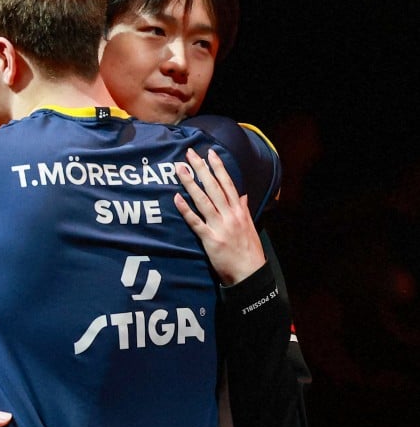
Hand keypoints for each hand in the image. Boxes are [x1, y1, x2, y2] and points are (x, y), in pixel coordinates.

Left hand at [174, 149, 265, 284]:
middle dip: (201, 169)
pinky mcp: (210, 239)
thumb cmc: (249, 250)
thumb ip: (244, 209)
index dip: (218, 167)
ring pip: (203, 200)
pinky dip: (186, 210)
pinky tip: (176, 198)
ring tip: (179, 169)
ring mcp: (220, 226)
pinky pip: (195, 222)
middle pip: (213, 187)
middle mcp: (230, 215)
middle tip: (190, 153)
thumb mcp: (250, 226)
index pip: (228, 184)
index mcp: (239, 211)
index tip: (210, 153)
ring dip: (190, 183)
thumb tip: (242, 195)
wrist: (250, 274)